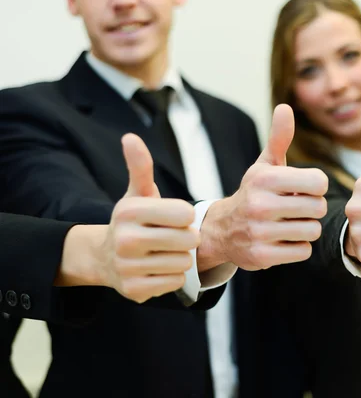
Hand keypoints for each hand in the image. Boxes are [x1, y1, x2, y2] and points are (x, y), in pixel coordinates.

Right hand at [97, 134, 199, 302]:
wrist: (105, 258)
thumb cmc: (134, 221)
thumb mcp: (137, 192)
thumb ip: (140, 167)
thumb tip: (130, 137)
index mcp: (130, 211)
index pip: (186, 213)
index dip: (186, 216)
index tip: (174, 217)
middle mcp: (125, 239)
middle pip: (189, 240)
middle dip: (187, 239)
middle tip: (173, 238)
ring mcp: (128, 267)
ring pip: (185, 263)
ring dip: (181, 259)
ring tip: (164, 253)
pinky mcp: (134, 290)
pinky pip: (176, 282)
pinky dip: (173, 276)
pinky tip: (158, 269)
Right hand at [197, 104, 327, 270]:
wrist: (222, 231)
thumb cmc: (253, 194)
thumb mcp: (263, 166)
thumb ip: (279, 138)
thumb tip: (285, 107)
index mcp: (265, 178)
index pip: (318, 182)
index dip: (317, 186)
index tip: (305, 188)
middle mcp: (260, 204)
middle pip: (318, 207)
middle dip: (313, 208)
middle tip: (299, 209)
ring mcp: (260, 232)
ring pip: (312, 230)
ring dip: (307, 228)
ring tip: (292, 223)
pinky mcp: (262, 256)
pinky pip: (303, 251)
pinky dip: (299, 247)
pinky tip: (285, 240)